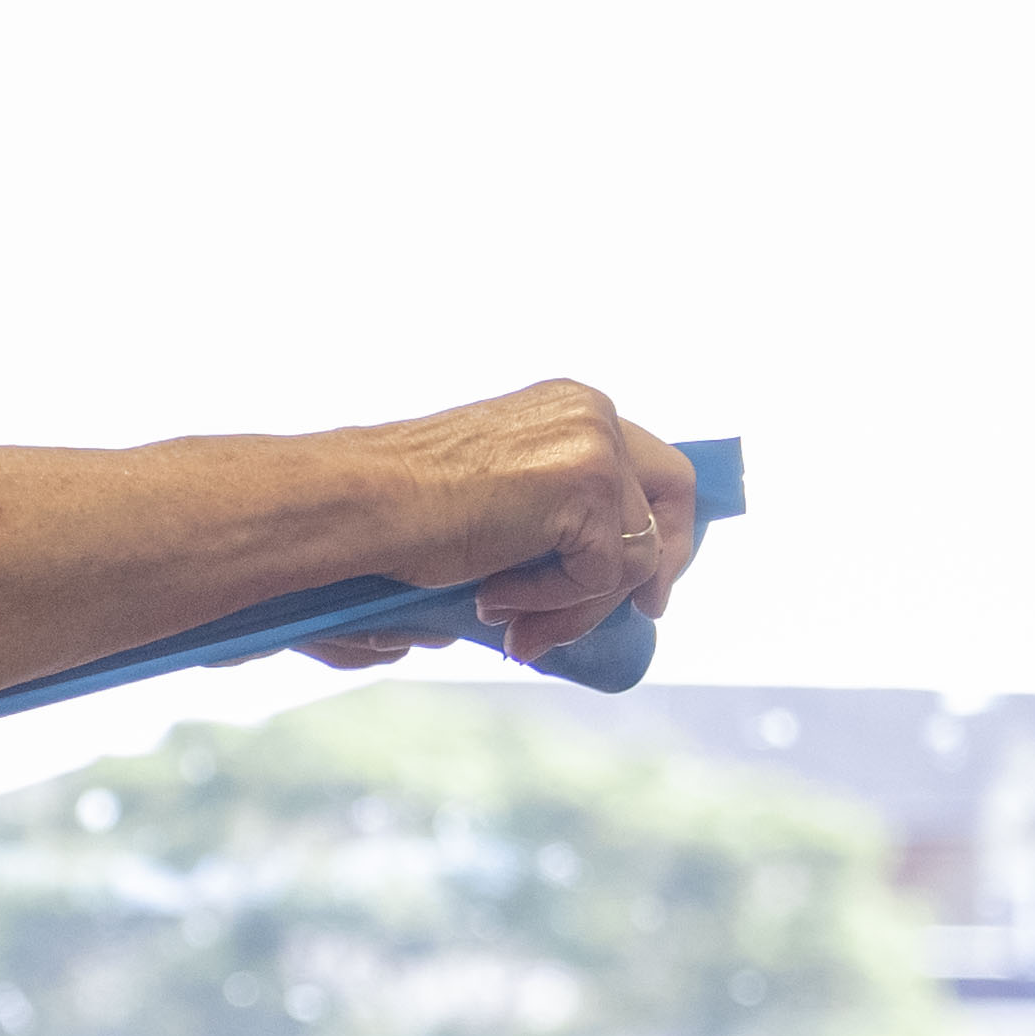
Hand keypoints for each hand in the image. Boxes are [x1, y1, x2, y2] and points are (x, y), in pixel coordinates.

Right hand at [384, 382, 701, 666]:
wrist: (360, 502)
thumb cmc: (401, 507)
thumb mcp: (498, 491)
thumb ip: (551, 511)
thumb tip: (594, 583)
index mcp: (567, 407)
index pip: (647, 464)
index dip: (659, 524)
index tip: (646, 582)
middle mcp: (591, 413)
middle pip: (674, 491)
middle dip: (665, 562)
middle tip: (641, 613)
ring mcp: (594, 448)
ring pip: (637, 553)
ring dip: (581, 607)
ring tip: (518, 628)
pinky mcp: (588, 489)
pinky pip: (603, 575)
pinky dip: (554, 604)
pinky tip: (493, 601)